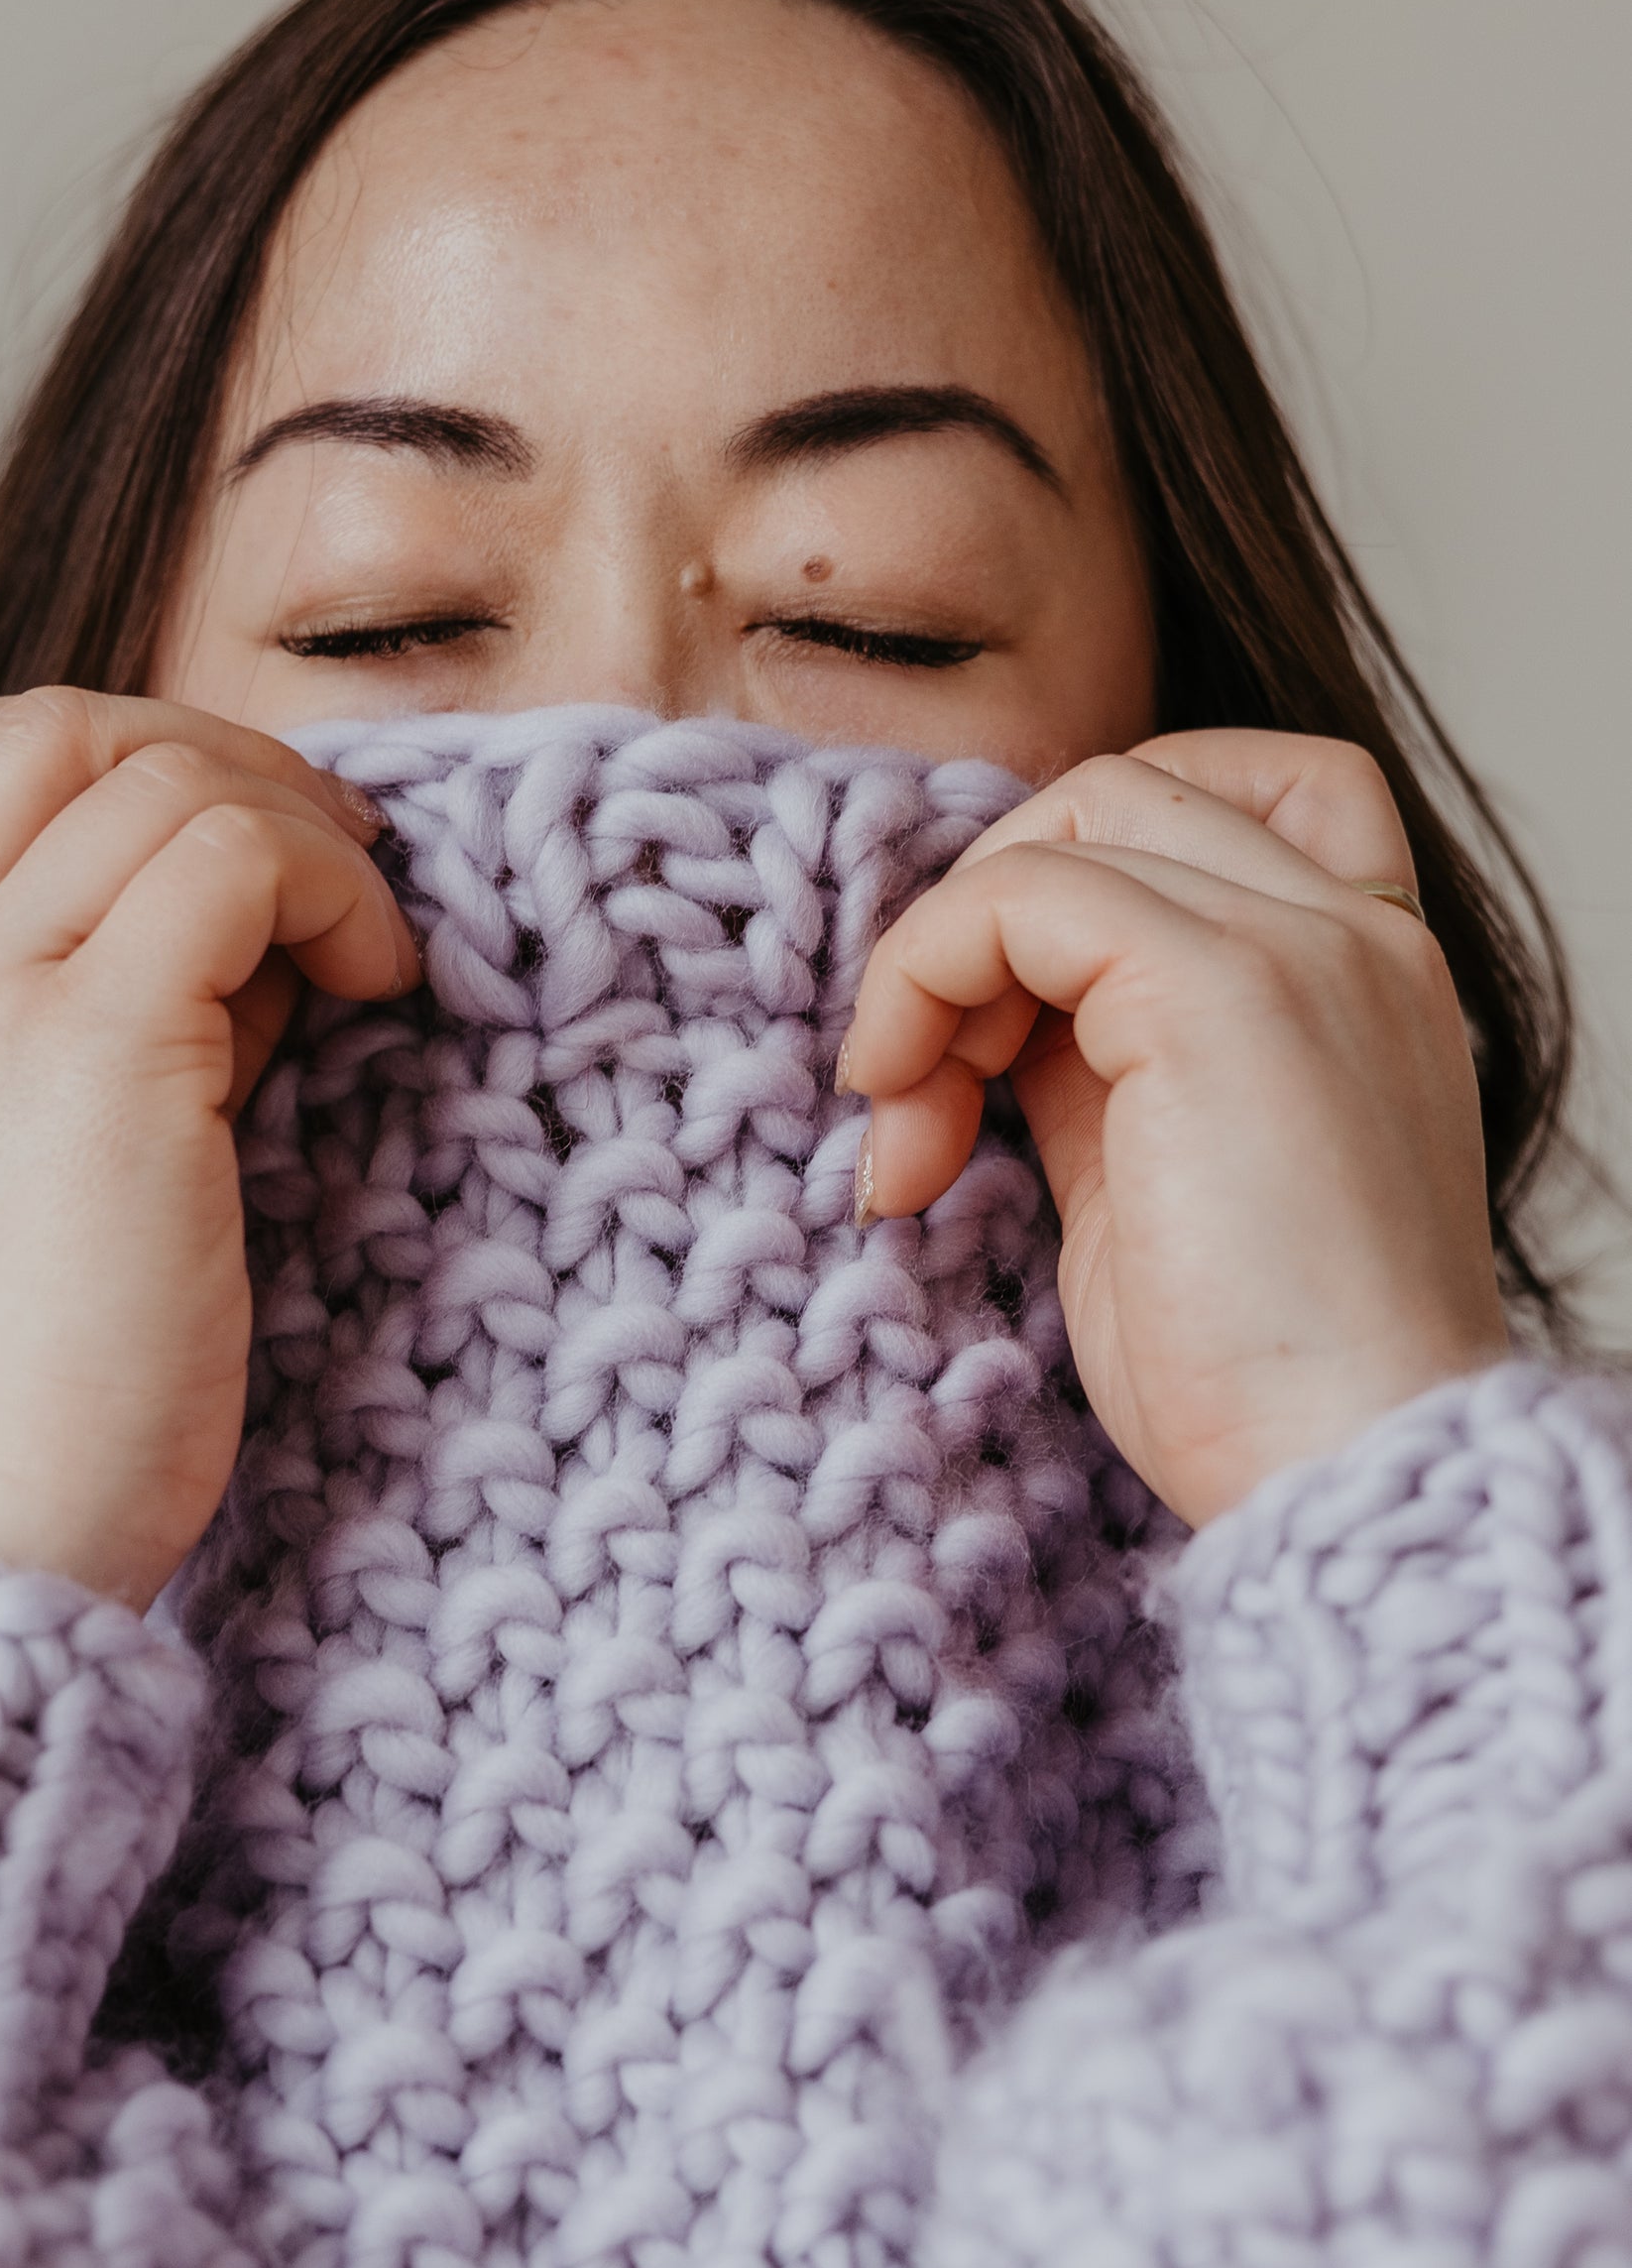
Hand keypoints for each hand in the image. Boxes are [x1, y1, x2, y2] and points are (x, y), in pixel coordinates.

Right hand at [0, 687, 418, 1609]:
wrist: (4, 1529)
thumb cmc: (51, 1371)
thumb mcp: (42, 1143)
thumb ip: (119, 996)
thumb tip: (266, 897)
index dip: (127, 753)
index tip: (244, 838)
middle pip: (58, 726)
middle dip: (226, 758)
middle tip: (336, 855)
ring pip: (161, 780)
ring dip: (300, 834)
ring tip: (367, 947)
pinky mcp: (86, 1046)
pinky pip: (234, 860)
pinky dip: (332, 892)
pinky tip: (380, 982)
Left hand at [839, 731, 1509, 1525]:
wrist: (1345, 1476)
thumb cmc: (1260, 1385)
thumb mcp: (1161, 1185)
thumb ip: (1099, 1072)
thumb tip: (979, 1024)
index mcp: (1363, 979)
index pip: (1225, 802)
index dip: (1079, 867)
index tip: (996, 1033)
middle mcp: (1355, 937)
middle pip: (1123, 791)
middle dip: (985, 913)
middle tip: (921, 1088)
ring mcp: (1299, 946)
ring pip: (1067, 822)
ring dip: (940, 953)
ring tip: (907, 1119)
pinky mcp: (1214, 986)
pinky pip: (1018, 896)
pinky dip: (924, 974)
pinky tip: (903, 1108)